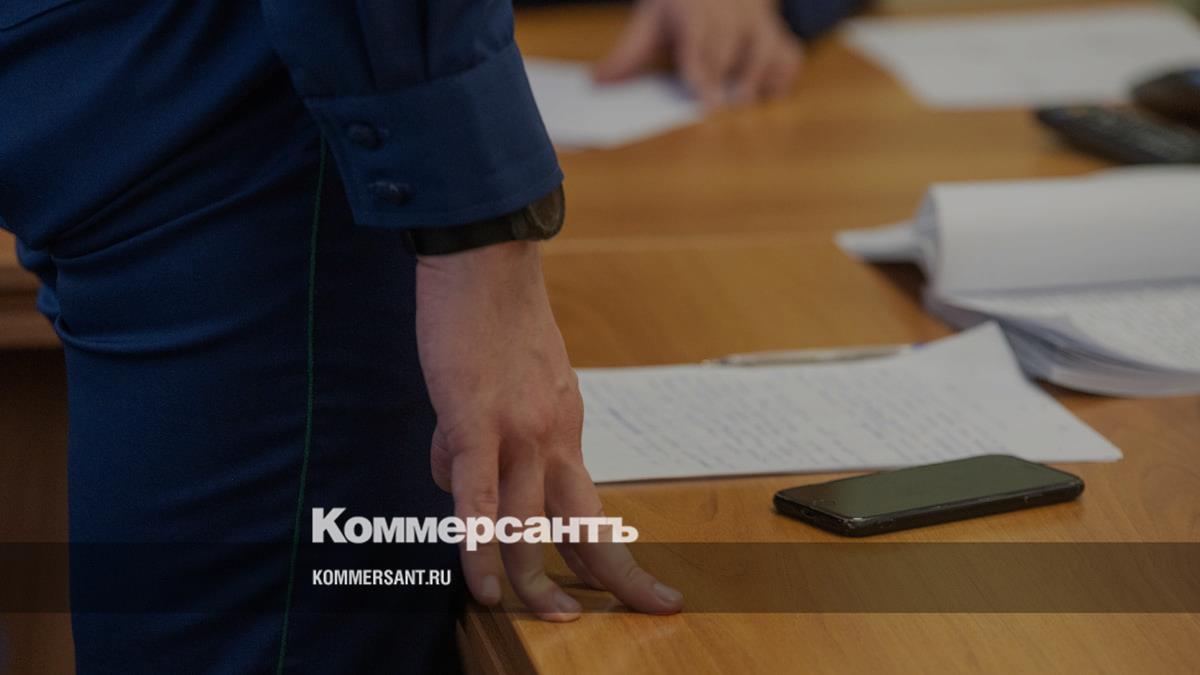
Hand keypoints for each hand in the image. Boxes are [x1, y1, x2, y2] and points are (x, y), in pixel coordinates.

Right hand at [415, 240, 683, 620]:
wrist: (485, 258)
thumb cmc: (492, 318)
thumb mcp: (512, 385)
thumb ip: (495, 436)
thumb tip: (460, 478)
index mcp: (564, 429)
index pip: (590, 508)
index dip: (615, 557)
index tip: (650, 593)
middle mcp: (553, 437)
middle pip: (581, 524)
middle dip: (609, 580)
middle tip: (632, 617)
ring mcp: (517, 432)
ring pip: (529, 523)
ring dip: (537, 579)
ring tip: (549, 619)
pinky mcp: (474, 421)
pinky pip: (478, 497)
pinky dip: (479, 546)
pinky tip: (485, 585)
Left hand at [594, 0, 803, 106]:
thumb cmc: (681, 7)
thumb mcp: (651, 21)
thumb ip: (627, 54)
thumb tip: (597, 82)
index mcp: (694, 7)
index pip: (698, 40)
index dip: (701, 71)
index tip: (702, 100)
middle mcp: (730, 11)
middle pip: (730, 48)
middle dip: (724, 78)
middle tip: (718, 109)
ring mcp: (757, 21)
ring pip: (764, 48)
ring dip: (757, 77)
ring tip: (744, 102)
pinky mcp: (776, 33)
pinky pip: (787, 54)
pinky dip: (782, 73)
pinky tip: (770, 92)